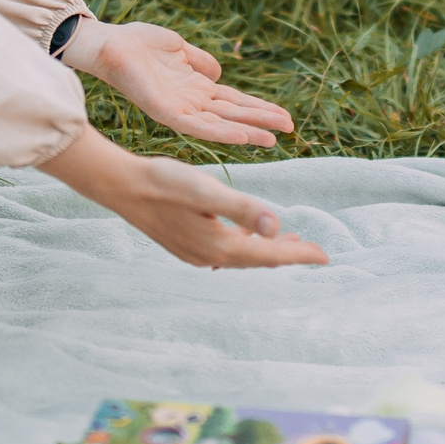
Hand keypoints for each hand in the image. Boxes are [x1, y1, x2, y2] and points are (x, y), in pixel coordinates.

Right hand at [39, 128, 327, 268]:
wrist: (119, 186)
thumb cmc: (163, 182)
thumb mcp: (207, 191)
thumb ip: (243, 208)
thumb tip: (277, 226)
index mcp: (219, 246)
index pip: (269, 254)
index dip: (299, 255)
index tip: (325, 257)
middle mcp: (208, 257)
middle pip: (258, 260)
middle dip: (286, 255)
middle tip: (313, 253)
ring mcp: (193, 253)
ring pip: (241, 256)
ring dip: (265, 249)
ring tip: (287, 240)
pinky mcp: (184, 244)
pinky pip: (224, 251)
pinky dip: (243, 244)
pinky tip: (245, 232)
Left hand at [59, 19, 295, 146]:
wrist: (109, 44)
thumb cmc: (138, 43)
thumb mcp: (179, 48)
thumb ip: (200, 61)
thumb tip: (220, 72)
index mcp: (196, 88)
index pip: (235, 102)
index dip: (259, 108)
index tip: (284, 115)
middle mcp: (192, 103)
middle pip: (234, 115)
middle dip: (262, 122)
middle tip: (291, 130)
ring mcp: (180, 109)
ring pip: (222, 125)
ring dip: (248, 132)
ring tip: (274, 139)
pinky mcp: (165, 112)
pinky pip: (197, 127)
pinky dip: (220, 133)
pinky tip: (241, 136)